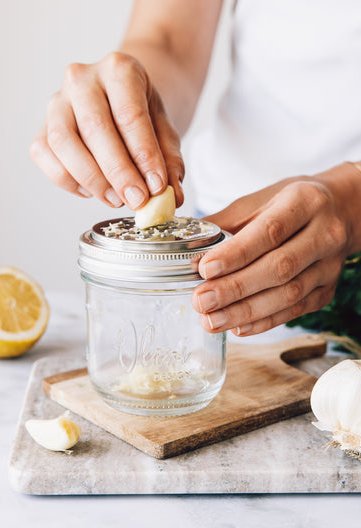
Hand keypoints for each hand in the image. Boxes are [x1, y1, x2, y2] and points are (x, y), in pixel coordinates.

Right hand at [30, 53, 184, 208]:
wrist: (122, 100)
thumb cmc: (143, 115)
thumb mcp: (166, 132)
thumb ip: (170, 163)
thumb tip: (172, 197)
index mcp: (120, 69)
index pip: (130, 115)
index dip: (144, 155)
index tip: (156, 187)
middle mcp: (82, 79)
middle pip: (95, 127)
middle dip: (118, 171)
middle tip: (137, 200)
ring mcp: (57, 100)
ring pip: (63, 142)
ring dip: (91, 179)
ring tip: (117, 199)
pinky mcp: (43, 125)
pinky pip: (45, 154)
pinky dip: (67, 180)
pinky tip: (92, 191)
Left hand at [191, 166, 359, 335]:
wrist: (341, 211)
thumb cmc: (291, 204)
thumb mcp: (260, 200)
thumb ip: (225, 222)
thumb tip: (188, 245)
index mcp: (304, 202)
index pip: (269, 231)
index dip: (236, 254)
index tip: (204, 269)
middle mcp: (324, 234)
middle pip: (279, 268)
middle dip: (235, 288)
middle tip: (201, 301)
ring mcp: (329, 265)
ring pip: (288, 295)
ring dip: (245, 311)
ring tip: (211, 320)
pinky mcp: (328, 290)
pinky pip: (295, 311)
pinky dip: (264, 321)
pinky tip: (237, 326)